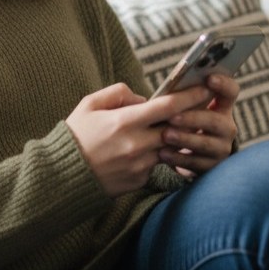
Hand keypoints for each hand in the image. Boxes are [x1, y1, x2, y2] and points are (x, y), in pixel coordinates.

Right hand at [66, 82, 211, 196]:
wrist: (62, 177)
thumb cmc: (75, 135)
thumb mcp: (89, 104)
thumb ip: (118, 93)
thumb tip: (143, 98)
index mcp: (124, 122)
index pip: (168, 106)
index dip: (191, 96)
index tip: (206, 88)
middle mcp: (137, 144)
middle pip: (176, 128)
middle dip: (190, 116)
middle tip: (202, 106)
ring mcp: (140, 165)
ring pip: (169, 147)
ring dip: (173, 137)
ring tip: (172, 127)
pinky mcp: (140, 181)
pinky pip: (156, 164)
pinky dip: (155, 154)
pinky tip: (143, 150)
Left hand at [158, 74, 238, 179]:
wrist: (185, 155)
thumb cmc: (180, 122)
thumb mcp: (184, 108)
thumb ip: (181, 97)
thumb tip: (167, 90)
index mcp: (221, 107)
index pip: (231, 91)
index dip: (223, 84)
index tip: (209, 78)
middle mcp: (226, 127)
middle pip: (215, 120)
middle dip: (193, 118)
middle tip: (172, 117)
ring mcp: (221, 148)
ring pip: (206, 143)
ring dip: (185, 138)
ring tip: (165, 135)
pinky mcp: (211, 166)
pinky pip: (196, 163)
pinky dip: (178, 158)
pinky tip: (163, 153)